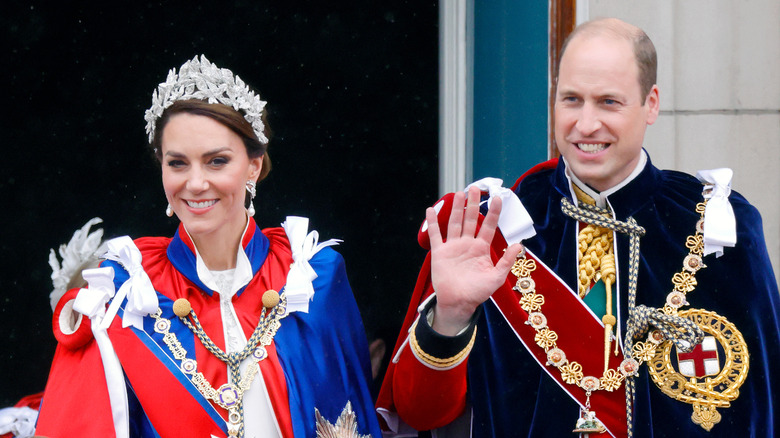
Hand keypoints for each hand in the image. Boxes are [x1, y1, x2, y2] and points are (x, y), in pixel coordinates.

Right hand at [427, 186, 523, 334]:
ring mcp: (453, 247)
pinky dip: (433, 223)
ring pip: (455, 223)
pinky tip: (431, 210)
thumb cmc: (478, 292)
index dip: (493, 213)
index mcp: (481, 248)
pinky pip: (436, 235)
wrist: (458, 303)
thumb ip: (507, 260)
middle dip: (473, 204)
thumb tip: (520, 245)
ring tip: (459, 193)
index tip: (497, 198)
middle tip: (475, 188)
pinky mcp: (439, 252)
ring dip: (457, 208)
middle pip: (471, 219)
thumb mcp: (497, 277)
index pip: (488, 226)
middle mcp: (467, 244)